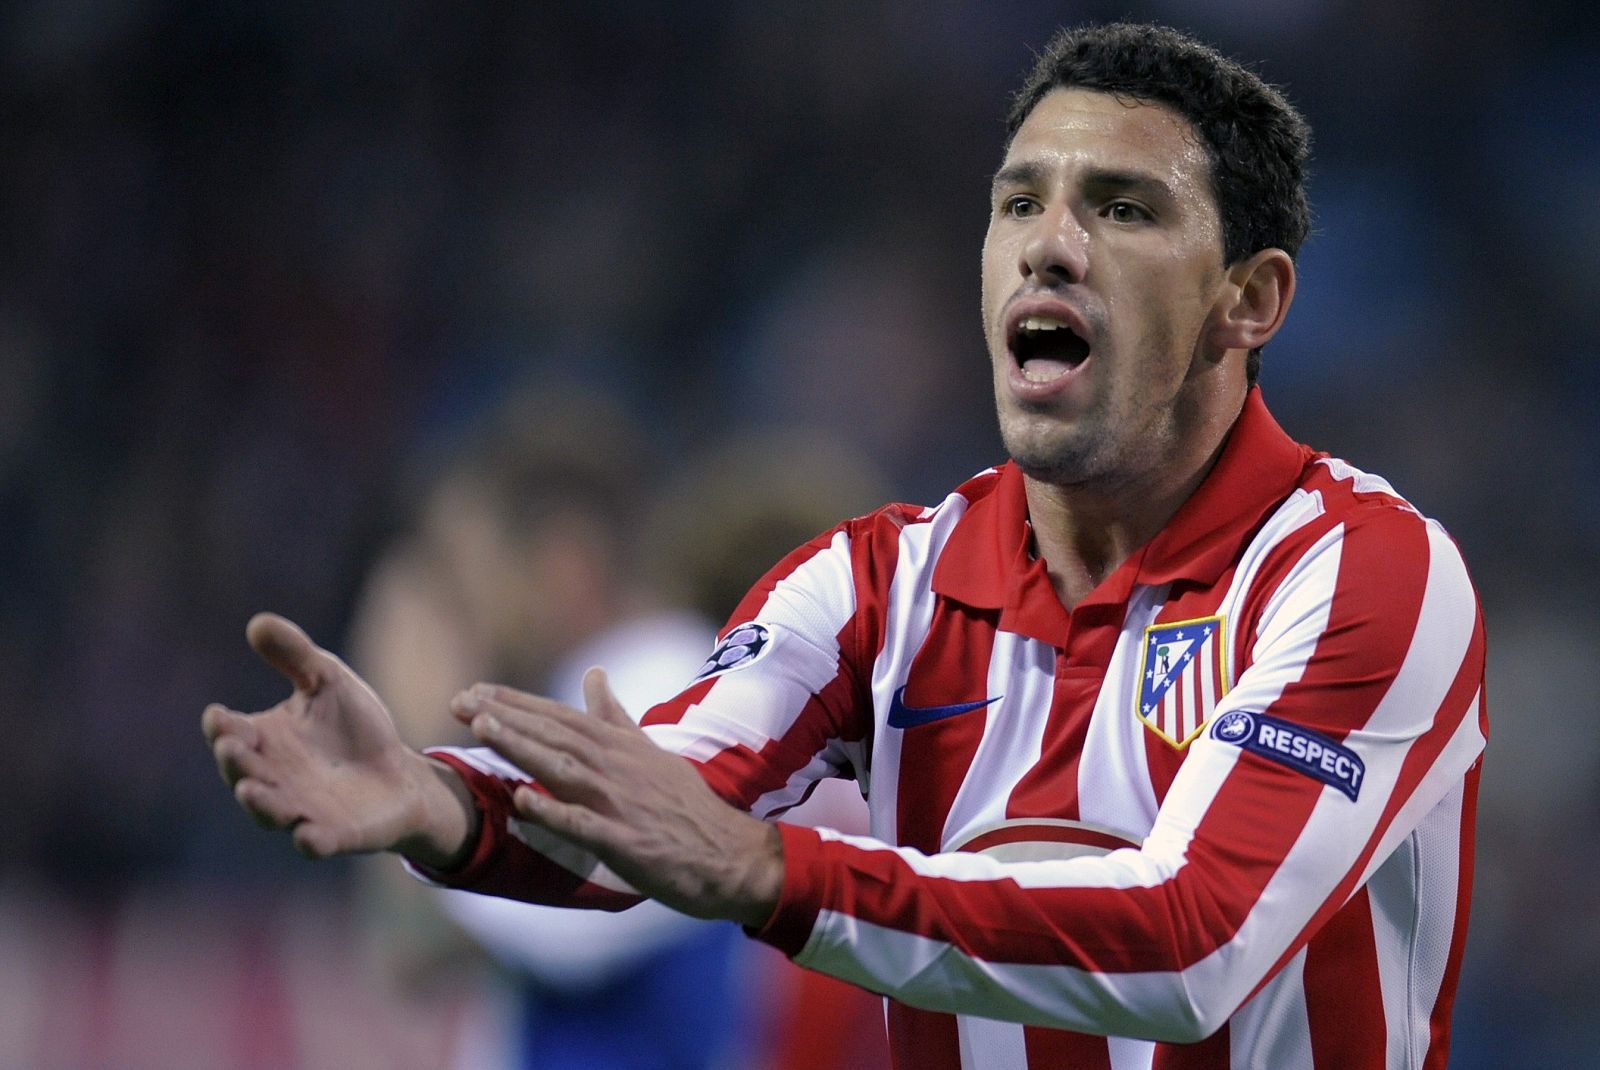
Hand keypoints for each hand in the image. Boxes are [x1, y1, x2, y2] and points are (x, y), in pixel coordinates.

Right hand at [202, 613, 476, 866]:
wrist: (399, 772)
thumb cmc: (353, 727)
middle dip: (236, 764)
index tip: (219, 715)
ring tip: (250, 791)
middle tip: (231, 748)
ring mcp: (303, 810)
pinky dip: (312, 841)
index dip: (222, 728)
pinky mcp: (337, 835)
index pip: (232, 734)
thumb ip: (295, 656)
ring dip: (260, 804)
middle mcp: (275, 780)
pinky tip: (308, 836)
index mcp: (265, 742)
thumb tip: (258, 622)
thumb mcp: (328, 682)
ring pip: (272, 812)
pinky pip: (318, 843)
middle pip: (245, 774)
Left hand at [451, 671, 783, 928]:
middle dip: (506, 716)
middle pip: (554, 735)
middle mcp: (618, 768)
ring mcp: (622, 804)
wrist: (729, 855)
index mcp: (621, 747)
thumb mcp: (651, 752)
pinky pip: (585, 826)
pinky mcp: (628, 842)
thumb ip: (616, 717)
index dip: (516, 703)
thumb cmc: (686, 806)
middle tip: (460, 701)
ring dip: (523, 748)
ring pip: (564, 769)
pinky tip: (523, 804)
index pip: (560, 718)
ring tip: (482, 729)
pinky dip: (554, 814)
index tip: (475, 691)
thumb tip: (593, 674)